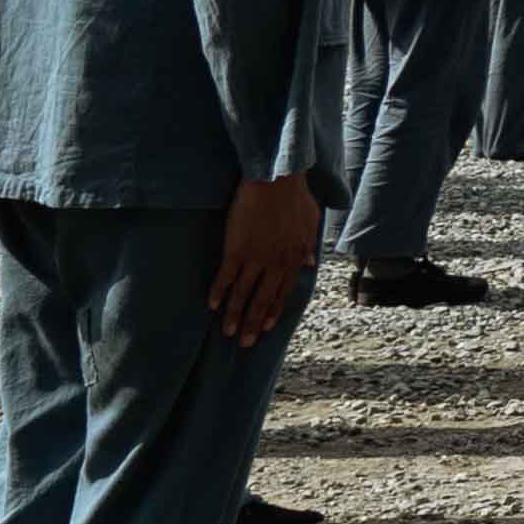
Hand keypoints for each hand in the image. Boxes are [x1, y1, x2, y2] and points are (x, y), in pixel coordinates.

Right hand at [208, 175, 322, 344]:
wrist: (275, 179)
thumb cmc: (295, 197)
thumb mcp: (311, 223)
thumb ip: (308, 247)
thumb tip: (309, 267)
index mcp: (293, 258)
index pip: (282, 292)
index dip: (272, 311)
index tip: (265, 328)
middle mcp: (275, 263)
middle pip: (262, 299)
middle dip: (253, 323)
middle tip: (244, 343)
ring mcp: (255, 258)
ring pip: (243, 293)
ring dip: (234, 315)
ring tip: (227, 332)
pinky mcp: (235, 249)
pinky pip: (226, 276)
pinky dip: (219, 292)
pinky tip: (212, 306)